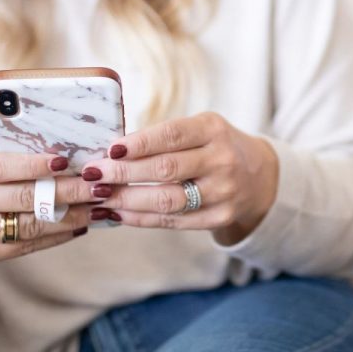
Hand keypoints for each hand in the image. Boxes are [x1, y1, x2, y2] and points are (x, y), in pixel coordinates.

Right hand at [0, 130, 98, 265]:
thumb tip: (41, 136)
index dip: (34, 165)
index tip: (65, 159)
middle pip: (23, 199)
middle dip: (68, 191)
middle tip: (99, 183)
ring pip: (30, 227)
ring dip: (71, 217)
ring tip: (99, 205)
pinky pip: (25, 246)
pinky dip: (56, 236)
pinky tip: (79, 224)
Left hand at [81, 112, 278, 244]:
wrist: (259, 176)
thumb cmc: (214, 147)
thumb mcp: (199, 130)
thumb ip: (163, 138)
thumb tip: (111, 152)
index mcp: (213, 130)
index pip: (171, 135)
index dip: (138, 143)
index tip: (110, 150)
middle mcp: (222, 160)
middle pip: (165, 169)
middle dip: (124, 173)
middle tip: (94, 175)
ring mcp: (223, 192)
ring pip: (167, 200)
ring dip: (128, 199)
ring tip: (101, 197)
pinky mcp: (219, 217)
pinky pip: (174, 221)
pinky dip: (142, 218)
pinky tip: (120, 213)